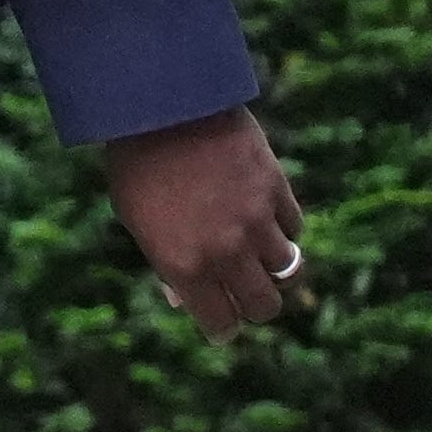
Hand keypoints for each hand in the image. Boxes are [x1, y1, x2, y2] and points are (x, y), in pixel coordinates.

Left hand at [99, 103, 304, 341]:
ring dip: (273, 268)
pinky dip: (283, 228)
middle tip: (244, 294)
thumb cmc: (137, 163)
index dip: (222, 328)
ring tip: (259, 256)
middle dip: (254, 306)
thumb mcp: (137, 221)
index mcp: (185, 266)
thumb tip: (182, 298)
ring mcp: (255, 221)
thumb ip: (166, 263)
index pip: (221, 324)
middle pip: (263, 306)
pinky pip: (294, 227)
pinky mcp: (276, 188)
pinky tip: (266, 218)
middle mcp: (226, 251)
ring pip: (287, 269)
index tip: (221, 325)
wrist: (160, 102)